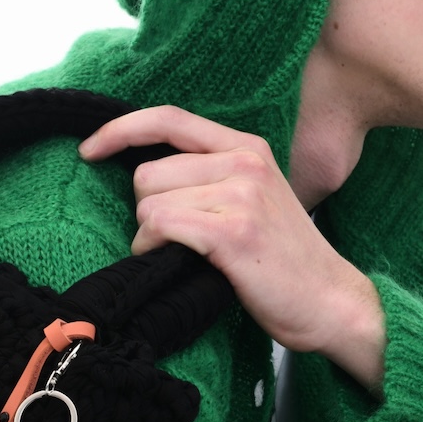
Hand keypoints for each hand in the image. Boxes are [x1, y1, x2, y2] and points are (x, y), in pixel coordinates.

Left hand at [79, 106, 386, 392]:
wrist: (332, 303)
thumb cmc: (286, 262)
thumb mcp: (255, 200)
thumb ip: (212, 178)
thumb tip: (147, 178)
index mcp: (247, 147)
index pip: (168, 119)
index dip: (120, 131)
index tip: (90, 150)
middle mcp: (243, 161)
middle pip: (148, 171)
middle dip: (145, 210)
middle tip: (172, 240)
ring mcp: (240, 194)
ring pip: (150, 201)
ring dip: (148, 236)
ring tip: (180, 255)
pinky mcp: (233, 231)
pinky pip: (161, 225)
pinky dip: (152, 248)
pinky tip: (173, 263)